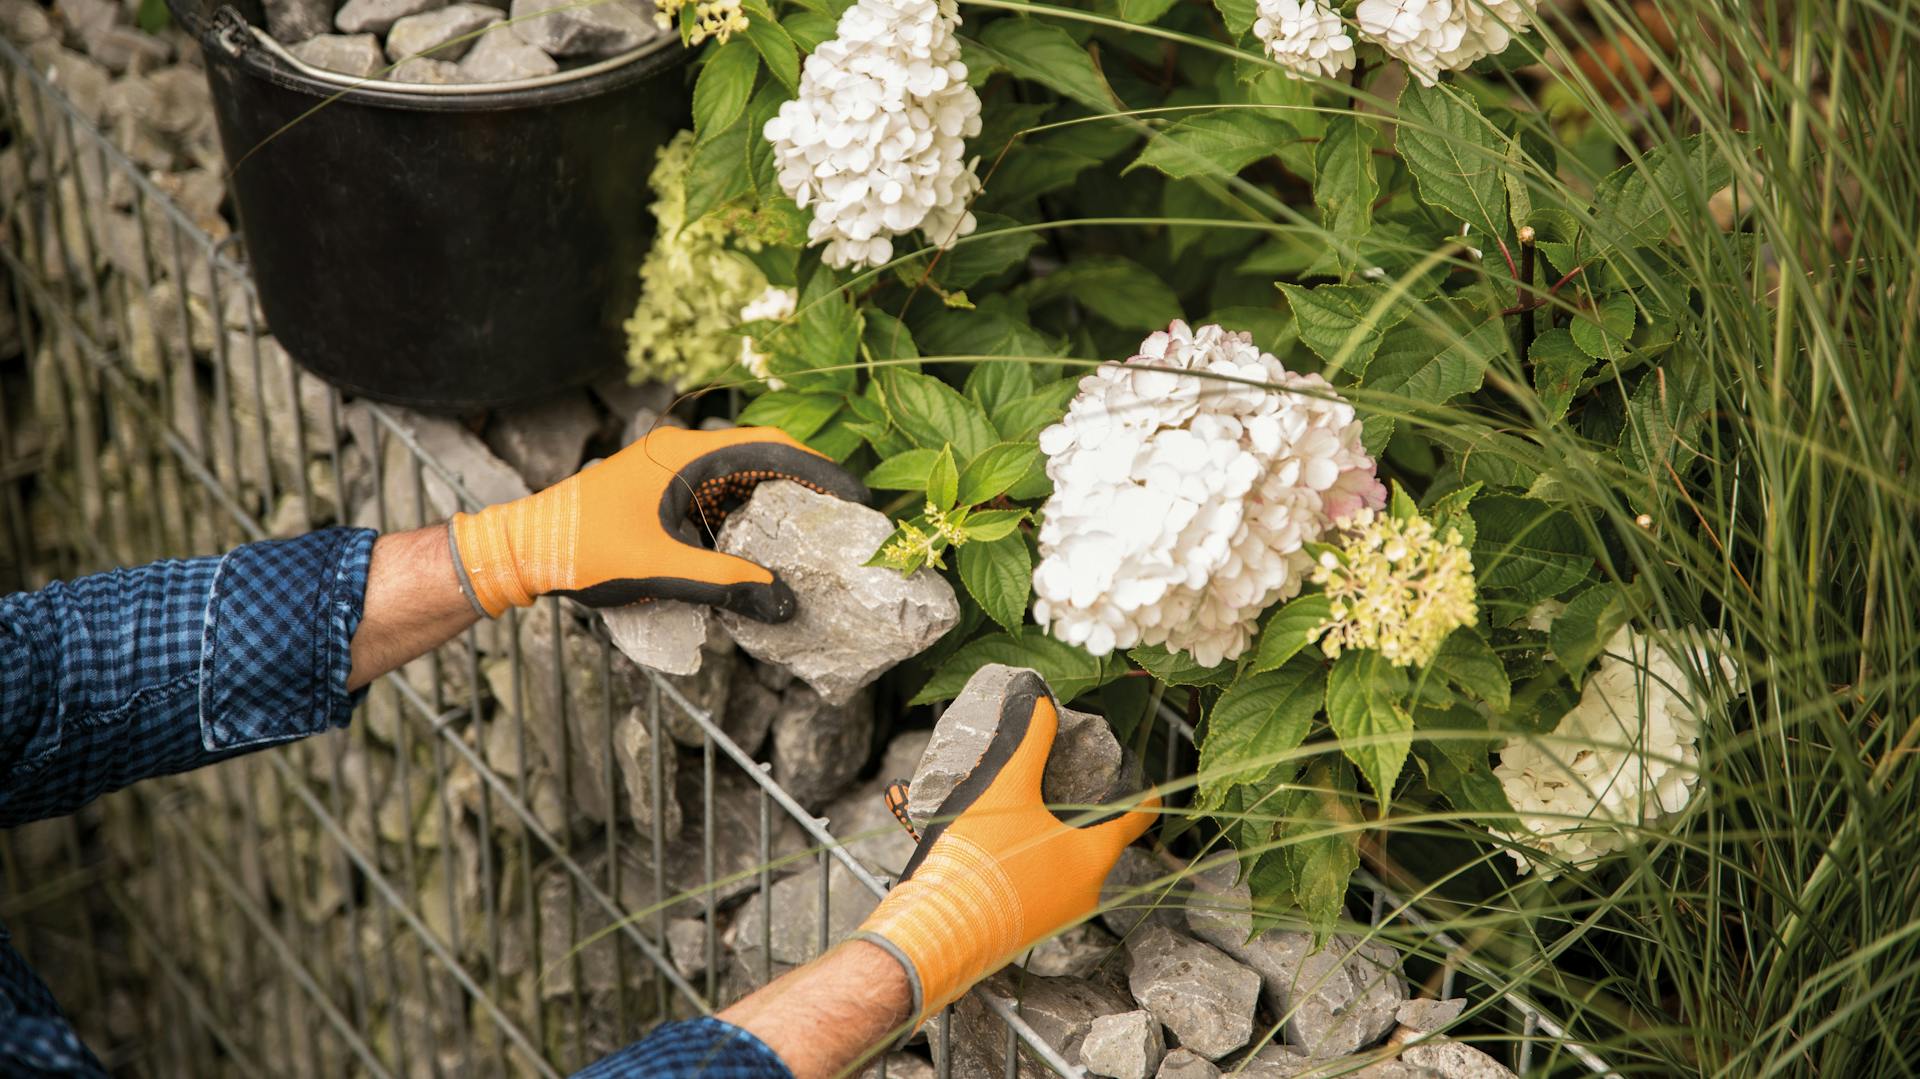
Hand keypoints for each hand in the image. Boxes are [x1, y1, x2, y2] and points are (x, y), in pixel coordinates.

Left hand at [449, 425, 866, 620]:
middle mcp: (681, 453)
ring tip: (817, 538)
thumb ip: (725, 585)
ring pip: (740, 480)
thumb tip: (785, 603)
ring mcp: (669, 471)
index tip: (856, 497)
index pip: (771, 448)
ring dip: (777, 505)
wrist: (519, 550)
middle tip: (847, 520)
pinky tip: (765, 551)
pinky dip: (746, 518)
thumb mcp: (659, 570)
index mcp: (685, 454)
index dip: (820, 470)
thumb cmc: (582, 550)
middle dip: (807, 487)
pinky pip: (717, 497)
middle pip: (762, 459)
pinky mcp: (660, 494)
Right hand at [854, 671, 1159, 1022]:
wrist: (935, 935)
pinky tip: (1003, 843)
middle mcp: (1088, 890)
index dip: (1142, 789)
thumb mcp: (1005, 788)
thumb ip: (1029, 739)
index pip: (1138, 816)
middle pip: (1100, 837)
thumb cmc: (979, 863)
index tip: (1138, 772)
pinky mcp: (1029, 927)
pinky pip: (1046, 884)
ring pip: (1070, 861)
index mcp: (1094, 856)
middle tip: (1062, 777)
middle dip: (1086, 807)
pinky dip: (1036, 859)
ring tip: (1026, 806)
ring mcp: (1059, 915)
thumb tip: (1038, 696)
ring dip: (1056, 834)